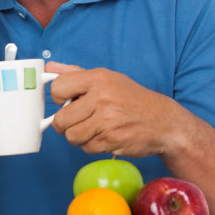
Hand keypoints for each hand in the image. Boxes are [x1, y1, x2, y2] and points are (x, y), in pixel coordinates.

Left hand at [45, 61, 199, 159]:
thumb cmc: (132, 100)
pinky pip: (86, 148)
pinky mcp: (111, 140)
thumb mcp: (108, 79)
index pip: (57, 88)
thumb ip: (76, 74)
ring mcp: (107, 120)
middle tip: (78, 120)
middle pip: (61, 119)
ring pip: (71, 136)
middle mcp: (101, 98)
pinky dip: (92, 145)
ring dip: (78, 136)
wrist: (165, 123)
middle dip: (65, 123)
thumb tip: (49, 67)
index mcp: (98, 78)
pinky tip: (105, 136)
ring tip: (93, 128)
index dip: (59, 98)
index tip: (67, 101)